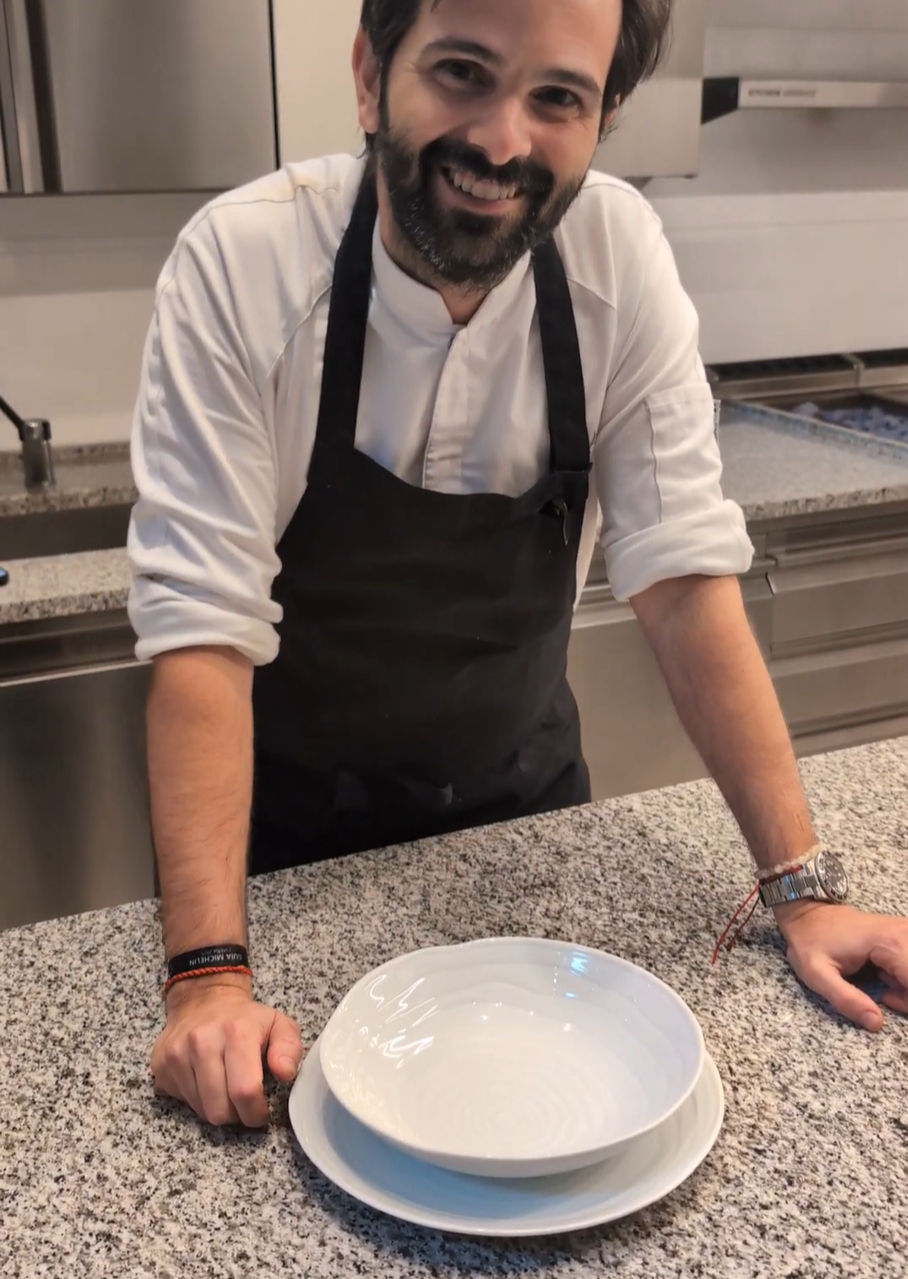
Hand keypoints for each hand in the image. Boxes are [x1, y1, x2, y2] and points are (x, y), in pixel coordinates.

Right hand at [151, 973, 303, 1126]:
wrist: (203, 999)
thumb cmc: (244, 1019)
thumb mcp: (278, 1024)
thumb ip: (289, 1049)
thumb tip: (284, 1073)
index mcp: (237, 1032)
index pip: (244, 1091)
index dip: (255, 1113)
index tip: (260, 1113)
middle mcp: (202, 1042)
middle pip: (219, 1110)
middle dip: (236, 1116)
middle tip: (243, 1104)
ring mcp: (177, 1054)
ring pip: (201, 1111)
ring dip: (217, 1109)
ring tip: (226, 1088)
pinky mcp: (161, 1064)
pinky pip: (183, 1103)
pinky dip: (198, 1101)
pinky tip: (206, 1081)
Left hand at [774, 902, 907, 1030]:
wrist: (806, 913)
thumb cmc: (809, 941)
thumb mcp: (816, 974)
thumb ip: (845, 999)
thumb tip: (876, 1023)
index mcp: (887, 942)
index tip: (887, 1002)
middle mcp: (903, 932)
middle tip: (885, 997)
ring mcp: (905, 931)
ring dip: (906, 987)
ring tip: (883, 985)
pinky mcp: (903, 934)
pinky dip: (905, 978)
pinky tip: (886, 977)